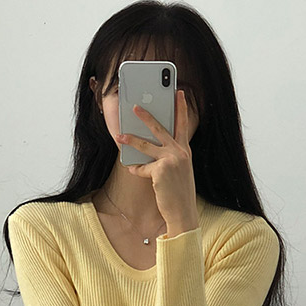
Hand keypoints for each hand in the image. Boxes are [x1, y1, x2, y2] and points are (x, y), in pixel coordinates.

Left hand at [116, 90, 197, 229]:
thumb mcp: (178, 171)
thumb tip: (148, 148)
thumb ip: (169, 156)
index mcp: (185, 151)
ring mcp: (171, 160)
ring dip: (131, 140)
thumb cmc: (178, 192)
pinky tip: (134, 172)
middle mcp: (180, 152)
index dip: (181, 107)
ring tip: (119, 136)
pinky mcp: (161, 170)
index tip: (178, 93)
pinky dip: (137, 170)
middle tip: (135, 107)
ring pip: (146, 146)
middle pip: (160, 129)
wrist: (183, 212)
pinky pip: (142, 167)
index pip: (183, 124)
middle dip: (146, 116)